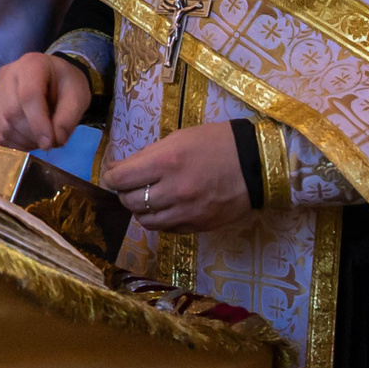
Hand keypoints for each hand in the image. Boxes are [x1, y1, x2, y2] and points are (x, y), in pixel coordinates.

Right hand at [0, 52, 90, 150]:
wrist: (53, 77)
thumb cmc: (65, 84)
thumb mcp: (77, 97)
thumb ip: (67, 119)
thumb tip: (54, 141)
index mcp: (32, 64)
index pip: (28, 95)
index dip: (38, 123)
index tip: (50, 143)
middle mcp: (7, 74)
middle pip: (12, 112)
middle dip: (32, 134)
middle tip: (50, 142)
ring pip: (3, 125)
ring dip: (24, 141)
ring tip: (41, 141)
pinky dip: (14, 143)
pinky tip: (29, 141)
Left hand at [103, 123, 250, 233]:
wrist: (257, 163)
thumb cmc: (216, 143)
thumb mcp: (179, 138)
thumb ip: (147, 155)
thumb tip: (118, 168)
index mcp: (166, 162)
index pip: (120, 179)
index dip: (111, 177)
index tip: (113, 175)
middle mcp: (174, 190)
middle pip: (130, 202)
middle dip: (124, 193)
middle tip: (131, 185)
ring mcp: (187, 212)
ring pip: (145, 221)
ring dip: (142, 209)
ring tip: (149, 198)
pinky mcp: (199, 226)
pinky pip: (167, 229)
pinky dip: (161, 220)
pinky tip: (167, 207)